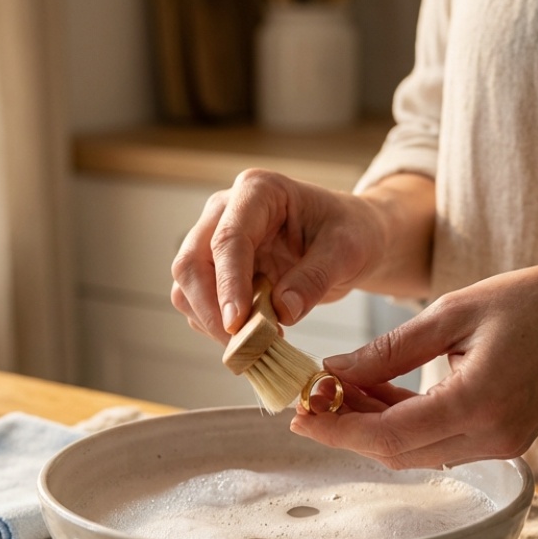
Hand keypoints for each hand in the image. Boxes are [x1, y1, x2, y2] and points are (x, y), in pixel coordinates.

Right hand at [170, 170, 434, 342]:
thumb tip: (282, 311)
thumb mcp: (348, 250)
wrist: (349, 239)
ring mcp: (214, 240)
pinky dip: (216, 327)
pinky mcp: (215, 269)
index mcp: (258, 192)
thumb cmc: (351, 232)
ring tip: (254, 346)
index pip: (228, 239)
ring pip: (187, 286)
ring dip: (211, 322)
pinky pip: (198, 303)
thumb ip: (316, 277)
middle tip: (245, 347)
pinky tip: (250, 338)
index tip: (237, 324)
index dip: (228, 285)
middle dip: (212, 310)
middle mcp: (225, 211)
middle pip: (191, 263)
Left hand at [291, 261, 537, 468]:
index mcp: (477, 404)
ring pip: (416, 452)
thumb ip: (390, 350)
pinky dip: (404, 423)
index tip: (298, 415)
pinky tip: (379, 391)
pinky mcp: (504, 440)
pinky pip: (439, 442)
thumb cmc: (537, 301)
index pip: (387, 436)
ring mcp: (500, 445)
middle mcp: (489, 437)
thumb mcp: (453, 312)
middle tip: (311, 398)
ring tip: (340, 388)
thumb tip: (334, 371)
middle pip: (396, 453)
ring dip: (374, 425)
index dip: (337, 429)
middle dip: (348, 428)